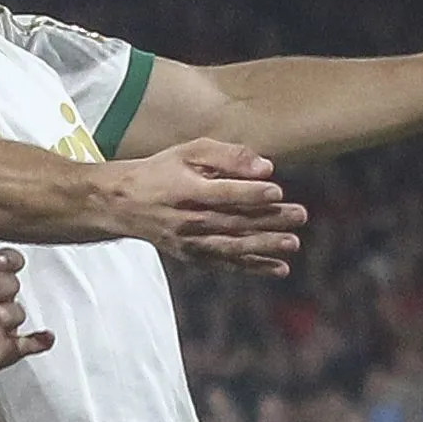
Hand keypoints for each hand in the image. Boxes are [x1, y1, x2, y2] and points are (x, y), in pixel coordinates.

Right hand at [103, 139, 306, 277]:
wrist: (123, 204)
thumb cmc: (161, 171)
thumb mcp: (188, 152)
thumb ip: (227, 156)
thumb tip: (265, 167)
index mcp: (184, 190)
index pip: (220, 193)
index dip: (248, 192)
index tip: (276, 189)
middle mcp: (186, 220)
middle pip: (232, 221)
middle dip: (268, 219)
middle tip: (299, 215)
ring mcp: (189, 242)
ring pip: (232, 246)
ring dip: (264, 246)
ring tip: (292, 243)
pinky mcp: (192, 255)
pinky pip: (225, 263)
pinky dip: (252, 268)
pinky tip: (278, 268)